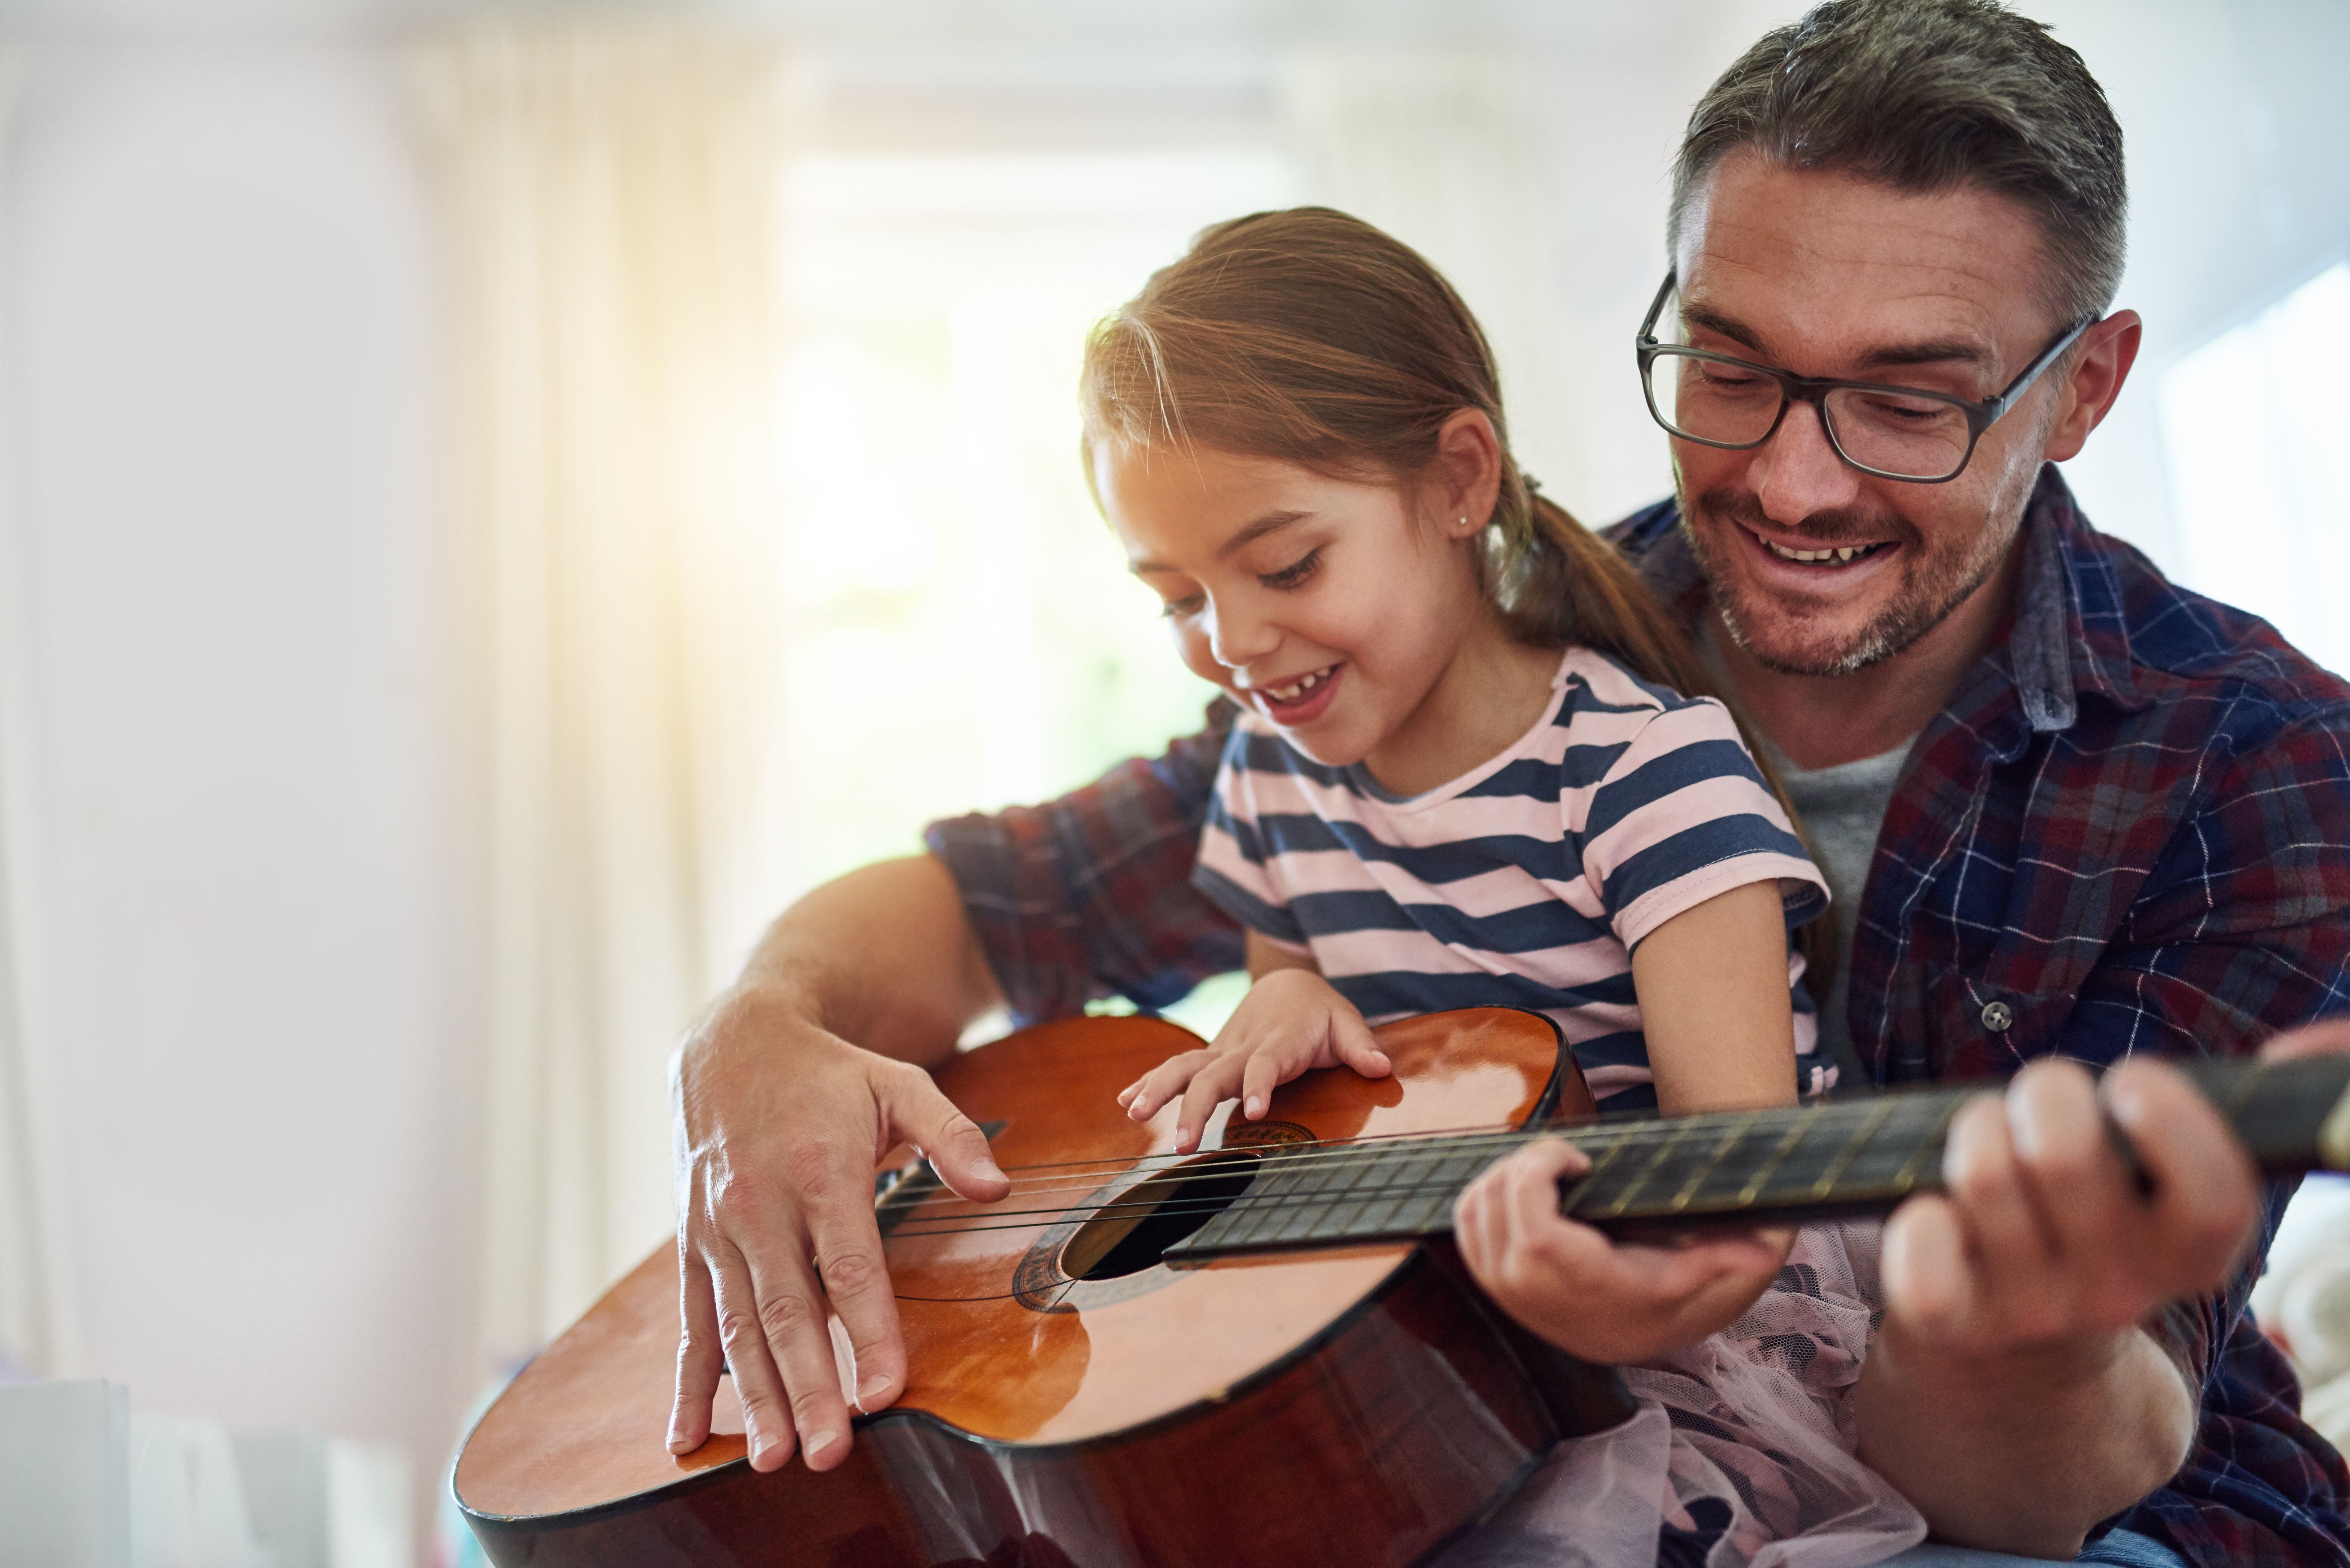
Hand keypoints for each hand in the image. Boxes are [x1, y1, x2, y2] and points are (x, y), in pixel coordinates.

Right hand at [667, 982, 1008, 1472]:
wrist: (733, 1043)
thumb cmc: (830, 1074)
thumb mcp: (899, 1083)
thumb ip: (951, 1135)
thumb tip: (997, 1187)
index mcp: (820, 1171)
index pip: (850, 1267)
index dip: (866, 1332)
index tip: (882, 1392)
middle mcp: (762, 1206)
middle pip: (789, 1311)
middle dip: (808, 1388)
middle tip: (828, 1453)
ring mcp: (720, 1230)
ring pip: (738, 1327)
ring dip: (756, 1398)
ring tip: (772, 1458)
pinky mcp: (693, 1244)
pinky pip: (691, 1320)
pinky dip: (689, 1380)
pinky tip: (687, 1435)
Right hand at [1116, 968, 1389, 1152]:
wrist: (1287, 985)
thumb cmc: (1321, 1013)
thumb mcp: (1347, 1023)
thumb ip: (1362, 1046)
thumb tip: (1382, 1068)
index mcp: (1280, 1041)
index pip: (1266, 1064)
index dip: (1260, 1084)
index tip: (1256, 1110)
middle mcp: (1244, 1045)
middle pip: (1213, 1074)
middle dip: (1194, 1106)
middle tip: (1184, 1144)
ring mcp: (1222, 1050)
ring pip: (1184, 1066)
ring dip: (1158, 1090)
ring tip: (1134, 1114)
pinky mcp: (1209, 1057)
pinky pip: (1175, 1067)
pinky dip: (1148, 1081)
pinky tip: (1124, 1101)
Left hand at [1453, 1137, 1790, 1364]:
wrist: (1621, 1333)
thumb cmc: (1659, 1294)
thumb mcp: (1693, 1275)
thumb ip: (1725, 1257)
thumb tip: (1765, 1247)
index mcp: (1579, 1286)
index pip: (1534, 1230)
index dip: (1538, 1177)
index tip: (1573, 1158)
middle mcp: (1531, 1293)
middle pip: (1497, 1204)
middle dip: (1524, 1164)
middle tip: (1562, 1158)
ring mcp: (1502, 1288)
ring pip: (1475, 1208)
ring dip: (1503, 1174)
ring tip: (1545, 1171)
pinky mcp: (1486, 1277)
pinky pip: (1464, 1222)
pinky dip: (1484, 1193)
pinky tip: (1520, 1186)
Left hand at [1858, 1055, 2269, 1552]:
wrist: (2023, 1357)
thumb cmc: (2089, 1214)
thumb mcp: (2160, 1175)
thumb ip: (2216, 1112)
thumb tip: (2320, 1036)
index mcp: (2190, 1251)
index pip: (2216, 1195)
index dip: (2174, 1121)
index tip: (2132, 1083)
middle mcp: (2122, 1290)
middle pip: (2064, 1153)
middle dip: (2041, 1094)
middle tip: (2037, 1106)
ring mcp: (2035, 1311)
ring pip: (1984, 1173)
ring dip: (1973, 1131)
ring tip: (1986, 1145)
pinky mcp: (1954, 1324)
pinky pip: (1922, 1247)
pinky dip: (1916, 1213)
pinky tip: (1936, 1213)